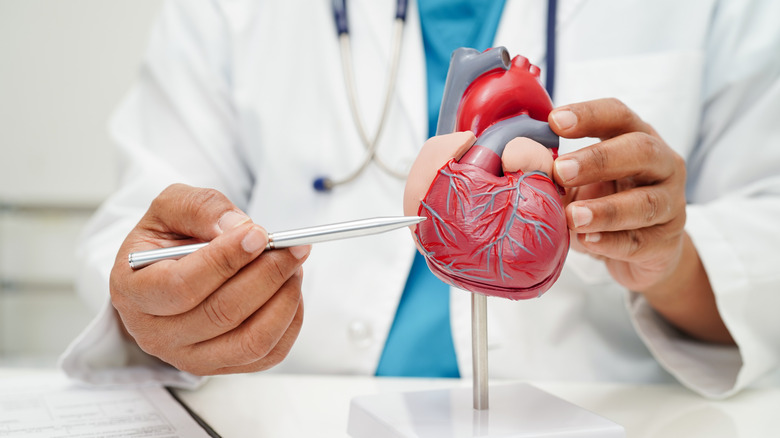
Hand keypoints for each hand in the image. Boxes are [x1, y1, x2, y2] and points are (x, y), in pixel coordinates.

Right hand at [110, 184, 309, 374]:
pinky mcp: (224, 367)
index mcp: (134, 291)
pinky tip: (289, 289)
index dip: (225, 260)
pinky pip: (269, 353)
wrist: (172, 270)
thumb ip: (200, 208)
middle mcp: (157, 334)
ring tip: (293, 264)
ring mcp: (190, 357)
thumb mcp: (172, 207)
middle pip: (222, 314)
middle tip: (292, 247)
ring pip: (251, 340)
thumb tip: (238, 228)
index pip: (182, 286)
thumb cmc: (170, 238)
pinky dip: (290, 320)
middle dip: (267, 275)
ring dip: (284, 298)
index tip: (259, 234)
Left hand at [549, 99, 730, 343]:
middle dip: (599, 159)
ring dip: (606, 210)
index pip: (618, 115)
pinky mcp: (666, 242)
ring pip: (646, 202)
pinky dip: (611, 243)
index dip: (589, 114)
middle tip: (560, 171)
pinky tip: (586, 242)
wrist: (640, 252)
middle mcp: (662, 165)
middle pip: (641, 151)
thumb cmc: (603, 201)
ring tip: (572, 217)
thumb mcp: (577, 181)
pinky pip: (641, 242)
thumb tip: (515, 160)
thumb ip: (553, 171)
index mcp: (636, 138)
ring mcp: (671, 204)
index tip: (554, 120)